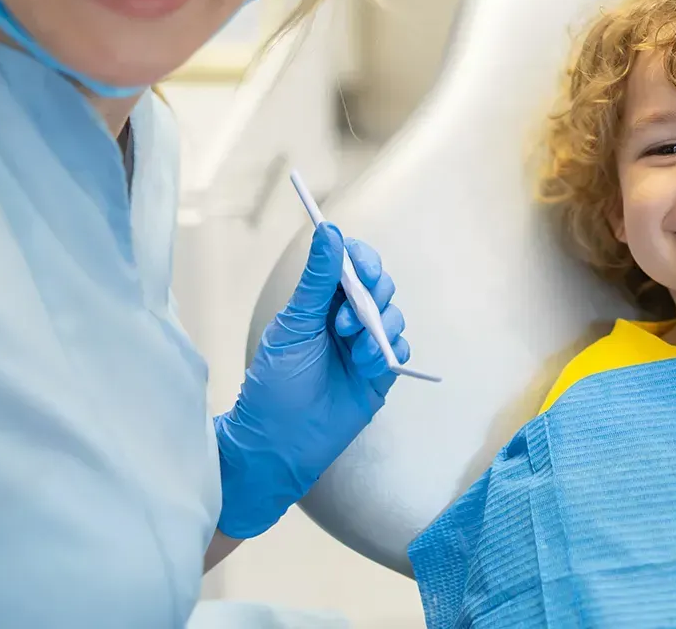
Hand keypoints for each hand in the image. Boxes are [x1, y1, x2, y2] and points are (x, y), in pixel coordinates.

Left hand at [213, 222, 409, 538]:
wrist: (279, 444)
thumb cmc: (275, 385)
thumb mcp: (293, 326)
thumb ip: (316, 280)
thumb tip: (329, 232)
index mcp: (320, 301)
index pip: (351, 264)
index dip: (362, 260)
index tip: (363, 268)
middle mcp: (345, 319)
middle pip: (379, 286)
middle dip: (372, 297)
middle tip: (345, 321)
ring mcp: (364, 346)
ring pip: (394, 316)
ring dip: (378, 329)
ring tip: (355, 352)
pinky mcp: (379, 374)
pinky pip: (401, 350)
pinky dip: (390, 353)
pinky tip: (369, 367)